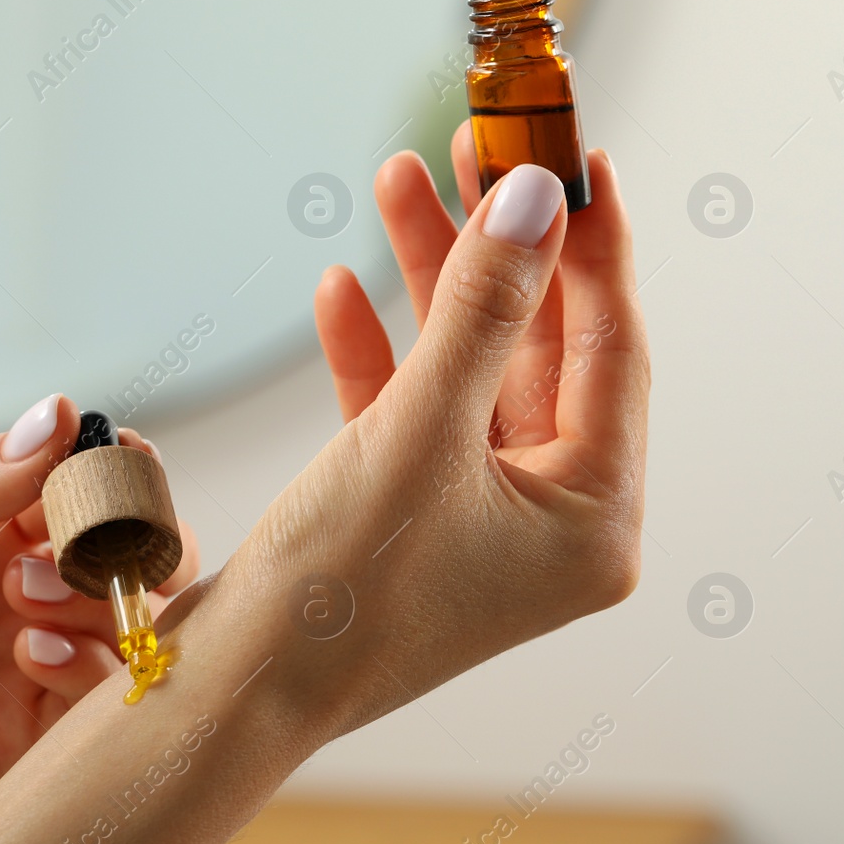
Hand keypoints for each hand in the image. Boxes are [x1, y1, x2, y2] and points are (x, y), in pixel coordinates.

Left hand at [0, 394, 197, 843]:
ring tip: (26, 602)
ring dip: (101, 605)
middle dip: (128, 545)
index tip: (125, 462)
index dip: (113, 474)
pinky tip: (31, 654)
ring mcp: (9, 664)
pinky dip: (89, 675)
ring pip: (118, 630)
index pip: (78, 486)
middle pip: (122, 559)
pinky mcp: (4, 741)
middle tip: (85, 549)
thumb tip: (58, 413)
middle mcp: (5, 588)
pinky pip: (85, 710)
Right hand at [183, 124, 648, 741]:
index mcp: (593, 520)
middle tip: (474, 149)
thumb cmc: (339, 594)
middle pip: (535, 349)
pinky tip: (340, 291)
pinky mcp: (404, 515)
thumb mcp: (419, 433)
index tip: (575, 157)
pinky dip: (375, 354)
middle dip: (495, 249)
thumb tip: (535, 200)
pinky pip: (405, 413)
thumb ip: (481, 309)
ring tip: (395, 183)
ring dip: (427, 284)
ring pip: (464, 369)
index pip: (613, 351)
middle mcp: (545, 521)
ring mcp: (473, 519)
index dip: (595, 247)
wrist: (230, 694)